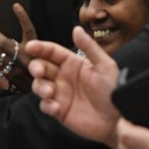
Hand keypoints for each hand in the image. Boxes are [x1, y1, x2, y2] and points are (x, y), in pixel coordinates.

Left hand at [0, 3, 35, 92]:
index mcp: (36, 50)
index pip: (28, 28)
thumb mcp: (44, 56)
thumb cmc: (43, 72)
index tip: (15, 6)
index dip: (22, 16)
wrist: (41, 94)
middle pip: (1, 39)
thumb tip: (14, 31)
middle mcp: (24, 57)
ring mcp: (13, 67)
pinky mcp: (6, 75)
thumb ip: (32, 44)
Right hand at [27, 26, 122, 147]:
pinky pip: (45, 106)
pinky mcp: (59, 110)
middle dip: (36, 67)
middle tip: (38, 72)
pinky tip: (56, 107)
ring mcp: (60, 94)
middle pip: (41, 66)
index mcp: (73, 63)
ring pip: (39, 85)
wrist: (118, 119)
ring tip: (49, 92)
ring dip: (40, 87)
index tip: (30, 47)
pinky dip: (46, 105)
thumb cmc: (114, 91)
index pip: (52, 52)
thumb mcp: (104, 66)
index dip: (40, 48)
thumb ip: (89, 48)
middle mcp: (63, 76)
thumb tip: (76, 28)